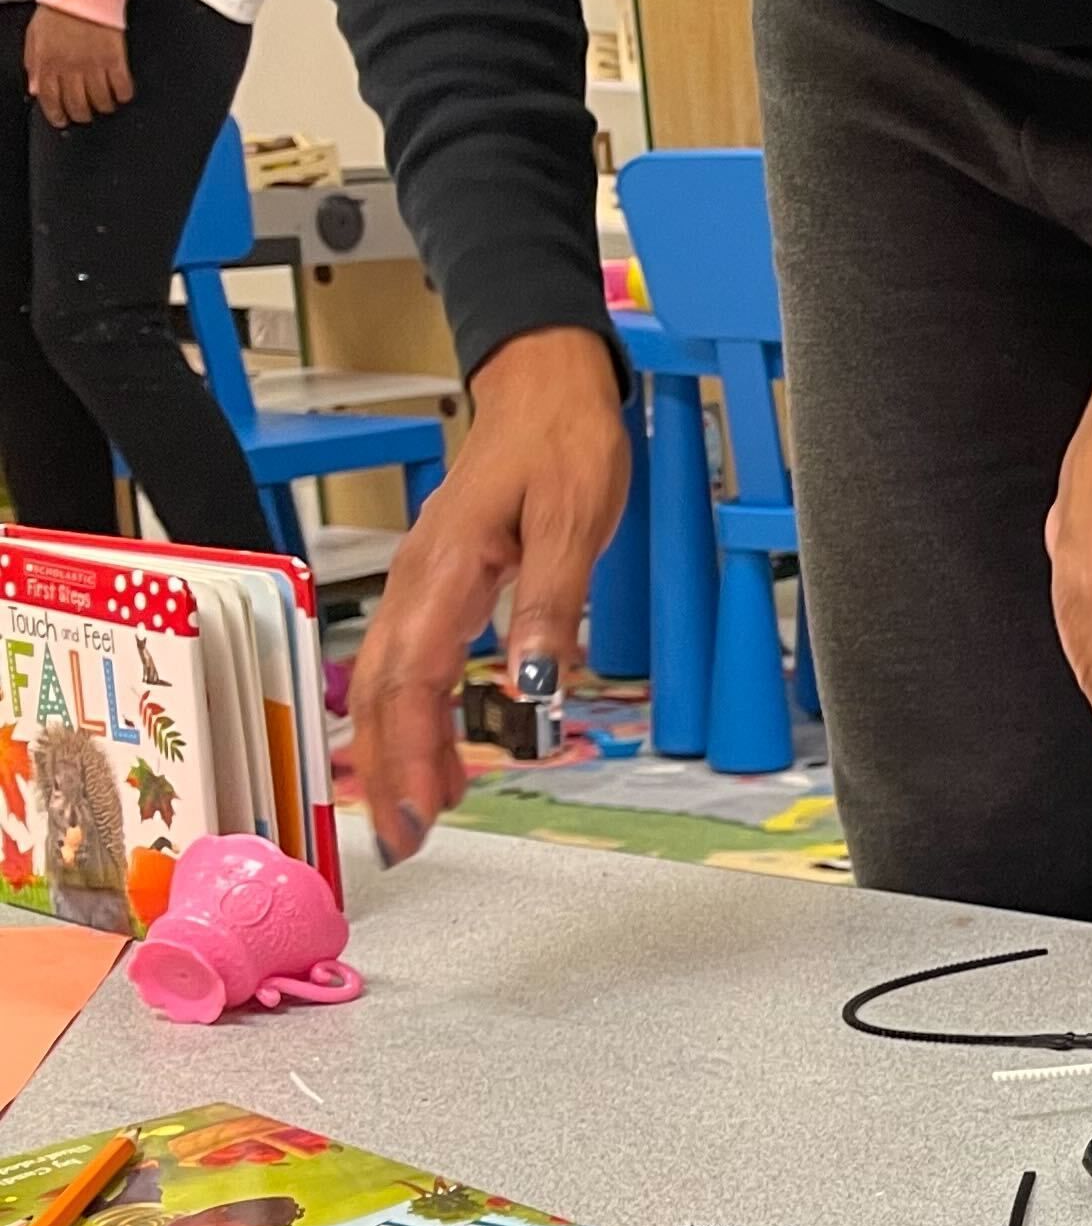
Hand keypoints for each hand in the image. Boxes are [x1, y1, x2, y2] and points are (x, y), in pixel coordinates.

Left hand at [23, 7, 128, 126]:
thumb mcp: (35, 35)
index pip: (50, 99)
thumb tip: (36, 88)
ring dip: (103, 107)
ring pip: (101, 101)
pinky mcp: (116, 59)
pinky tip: (120, 94)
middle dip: (81, 115)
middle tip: (84, 114)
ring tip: (104, 104)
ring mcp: (94, 64)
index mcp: (48, 61)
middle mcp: (71, 66)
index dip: (56, 115)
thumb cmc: (60, 8)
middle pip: (77, 105)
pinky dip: (123, 95)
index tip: (62, 121)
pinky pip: (122, 88)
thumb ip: (34, 64)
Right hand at [348, 326, 634, 860]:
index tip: (415, 814)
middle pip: (385, 692)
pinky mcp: (442, 581)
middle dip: (388, 769)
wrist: (546, 387)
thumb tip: (535, 685)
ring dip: (402, 748)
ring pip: (392, 680)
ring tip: (423, 810)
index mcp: (445, 570)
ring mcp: (424, 581)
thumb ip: (551, 603)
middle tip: (406, 838)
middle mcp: (420, 580)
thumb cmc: (563, 443)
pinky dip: (420, 712)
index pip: (412, 681)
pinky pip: (416, 659)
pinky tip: (445, 748)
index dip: (407, 755)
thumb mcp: (574, 521)